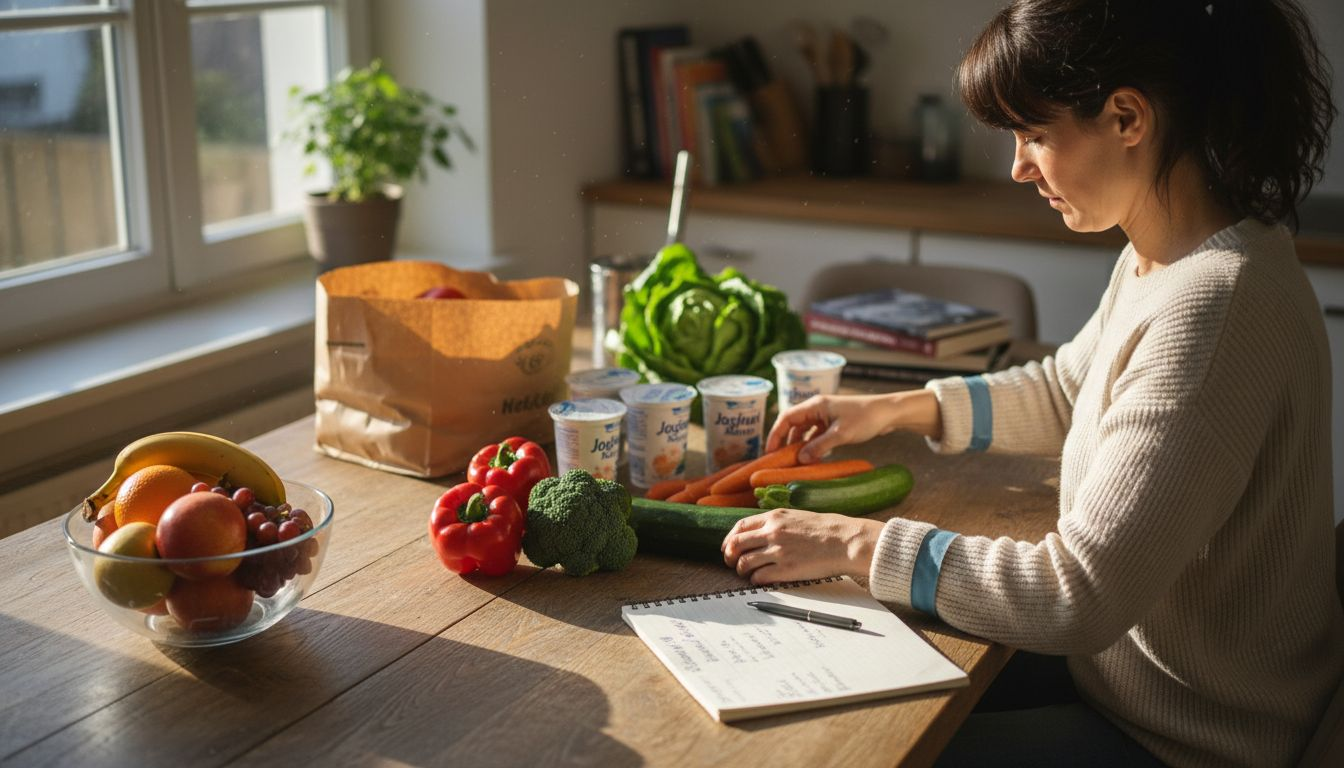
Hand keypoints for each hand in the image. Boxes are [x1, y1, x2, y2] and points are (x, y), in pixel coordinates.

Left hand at [721, 508, 884, 584]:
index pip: (740, 527)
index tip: (728, 547)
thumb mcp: (795, 516)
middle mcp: (772, 532)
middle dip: (728, 556)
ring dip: (741, 570)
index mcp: (774, 517)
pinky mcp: (786, 569)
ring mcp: (778, 551)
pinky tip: (760, 579)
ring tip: (746, 573)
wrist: (844, 541)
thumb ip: (776, 522)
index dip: (729, 539)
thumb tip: (757, 533)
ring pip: (744, 563)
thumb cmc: (824, 530)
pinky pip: (759, 577)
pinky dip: (755, 580)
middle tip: (730, 562)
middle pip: (736, 545)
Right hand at [766, 390, 941, 462]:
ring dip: (799, 445)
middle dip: (785, 442)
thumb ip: (819, 447)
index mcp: (815, 405)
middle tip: (779, 460)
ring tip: (795, 462)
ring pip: (805, 431)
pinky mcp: (834, 423)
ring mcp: (825, 415)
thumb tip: (800, 459)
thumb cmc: (865, 418)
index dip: (775, 434)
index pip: (786, 418)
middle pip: (793, 424)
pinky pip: (816, 435)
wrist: (889, 413)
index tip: (769, 452)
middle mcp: (817, 408)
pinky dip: (812, 446)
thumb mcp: (841, 434)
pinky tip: (813, 458)